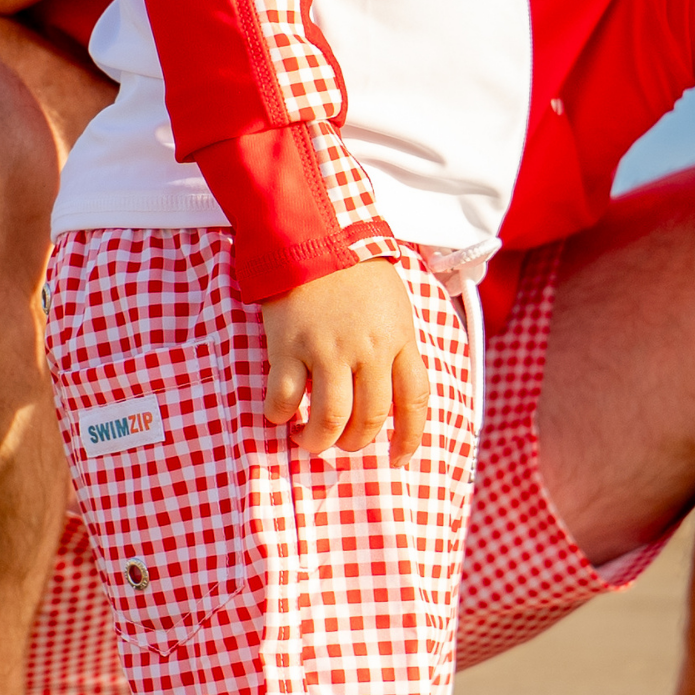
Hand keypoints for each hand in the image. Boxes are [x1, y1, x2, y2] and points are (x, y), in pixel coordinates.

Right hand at [261, 261, 427, 458]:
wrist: (315, 236)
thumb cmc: (357, 273)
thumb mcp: (396, 309)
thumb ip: (398, 349)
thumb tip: (394, 396)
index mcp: (398, 340)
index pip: (413, 401)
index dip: (409, 437)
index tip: (400, 459)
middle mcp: (367, 351)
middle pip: (370, 419)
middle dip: (356, 443)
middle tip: (343, 445)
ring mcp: (327, 350)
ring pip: (330, 419)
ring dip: (319, 441)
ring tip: (310, 441)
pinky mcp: (289, 347)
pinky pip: (285, 398)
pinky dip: (280, 415)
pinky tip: (280, 415)